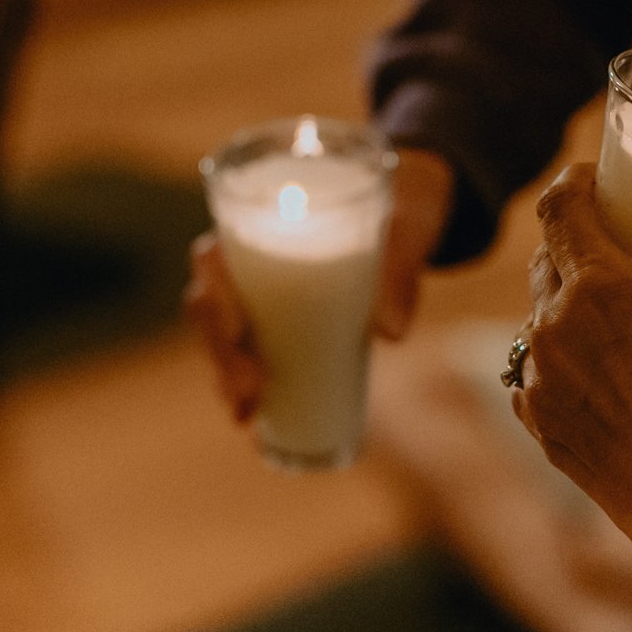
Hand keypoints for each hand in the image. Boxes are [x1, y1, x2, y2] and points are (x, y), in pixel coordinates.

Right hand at [184, 146, 457, 423]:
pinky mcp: (287, 320)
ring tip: (246, 418)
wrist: (420, 208)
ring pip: (225, 337)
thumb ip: (401, 270)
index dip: (214, 299)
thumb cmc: (407, 207)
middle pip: (211, 308)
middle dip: (221, 357)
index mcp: (263, 218)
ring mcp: (266, 292)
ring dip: (228, 378)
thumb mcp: (411, 227)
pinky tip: (259, 425)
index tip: (240, 336)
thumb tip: (391, 335)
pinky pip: (256, 353)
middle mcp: (252, 258)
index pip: (212, 259)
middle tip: (249, 396)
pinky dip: (252, 386)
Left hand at [512, 165, 631, 545]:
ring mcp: (539, 378)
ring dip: (562, 305)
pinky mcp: (538, 422)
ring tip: (603, 314)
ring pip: (536, 318)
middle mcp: (554, 326)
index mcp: (600, 288)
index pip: (560, 209)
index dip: (571, 181)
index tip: (590, 177)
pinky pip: (534, 372)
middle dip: (572, 242)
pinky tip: (592, 370)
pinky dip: (558, 359)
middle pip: (546, 259)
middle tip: (609, 242)